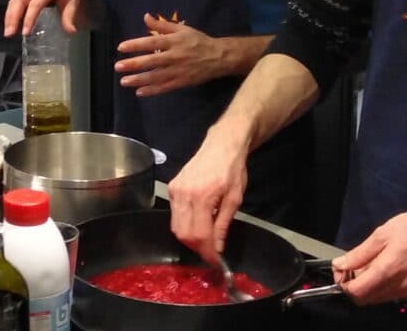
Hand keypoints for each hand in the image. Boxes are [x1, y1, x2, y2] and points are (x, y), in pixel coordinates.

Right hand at [3, 0, 86, 36]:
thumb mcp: (73, 0)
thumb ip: (69, 16)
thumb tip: (71, 32)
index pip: (35, 4)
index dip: (29, 18)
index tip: (25, 33)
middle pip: (18, 1)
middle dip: (12, 18)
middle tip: (9, 34)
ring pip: (13, 0)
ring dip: (8, 16)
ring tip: (8, 32)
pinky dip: (10, 11)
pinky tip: (10, 23)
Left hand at [115, 14, 227, 95]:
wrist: (219, 57)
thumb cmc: (198, 41)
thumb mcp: (182, 29)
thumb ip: (162, 25)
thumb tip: (145, 17)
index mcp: (174, 41)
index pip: (152, 42)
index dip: (136, 45)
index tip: (121, 48)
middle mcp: (175, 56)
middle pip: (152, 61)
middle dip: (134, 64)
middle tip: (117, 66)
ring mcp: (178, 70)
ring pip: (156, 76)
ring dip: (139, 79)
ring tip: (123, 81)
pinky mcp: (182, 82)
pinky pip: (165, 87)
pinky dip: (152, 90)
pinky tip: (139, 92)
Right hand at [168, 125, 248, 259]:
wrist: (221, 145)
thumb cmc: (232, 170)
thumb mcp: (235, 199)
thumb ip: (223, 224)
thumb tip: (217, 248)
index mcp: (202, 197)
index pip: (200, 234)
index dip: (207, 252)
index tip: (216, 262)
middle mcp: (183, 194)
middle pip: (184, 234)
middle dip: (197, 248)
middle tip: (211, 253)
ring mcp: (175, 190)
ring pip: (176, 226)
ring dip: (189, 239)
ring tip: (205, 241)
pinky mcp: (171, 187)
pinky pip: (174, 214)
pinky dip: (184, 224)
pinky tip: (197, 223)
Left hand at [331, 201, 406, 304]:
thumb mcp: (383, 233)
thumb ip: (360, 253)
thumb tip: (341, 264)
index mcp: (388, 269)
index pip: (356, 292)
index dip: (343, 283)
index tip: (342, 271)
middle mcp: (400, 285)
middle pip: (366, 298)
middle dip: (355, 285)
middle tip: (356, 266)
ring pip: (380, 298)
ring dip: (371, 286)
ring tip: (374, 264)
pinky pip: (395, 295)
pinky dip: (387, 287)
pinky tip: (390, 269)